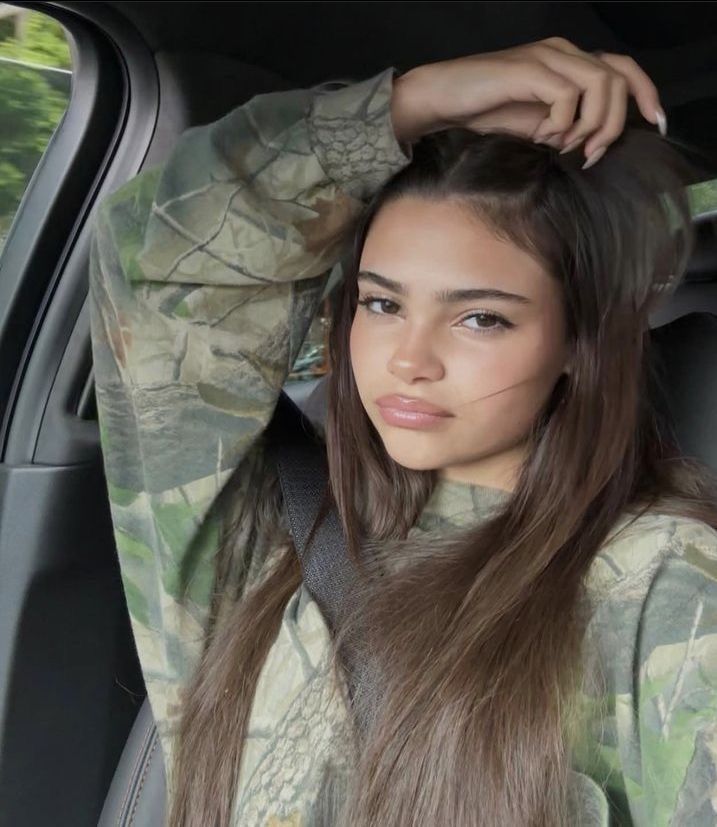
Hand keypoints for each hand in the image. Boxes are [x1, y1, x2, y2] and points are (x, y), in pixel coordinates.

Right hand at [390, 37, 665, 163]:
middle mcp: (563, 52)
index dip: (645, 95)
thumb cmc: (483, 113)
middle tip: (589, 154)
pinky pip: (568, 96)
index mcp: (567, 63)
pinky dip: (562, 123)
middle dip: (613, 124)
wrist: (441, 101)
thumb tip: (592, 146)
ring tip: (561, 144)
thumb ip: (566, 127)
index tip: (654, 126)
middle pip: (618, 78)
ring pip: (600, 85)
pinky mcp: (530, 69)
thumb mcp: (535, 124)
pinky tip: (541, 136)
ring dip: (589, 124)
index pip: (622, 69)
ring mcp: (547, 57)